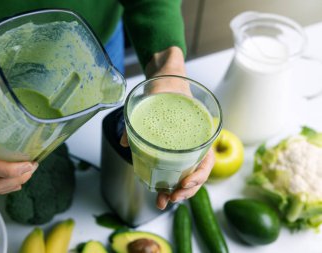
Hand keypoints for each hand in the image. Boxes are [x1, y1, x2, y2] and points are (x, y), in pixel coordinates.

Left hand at [120, 47, 214, 208]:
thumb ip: (142, 110)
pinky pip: (175, 168)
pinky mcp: (172, 147)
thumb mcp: (156, 92)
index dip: (199, 175)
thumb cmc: (168, 83)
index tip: (185, 183)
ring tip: (163, 202)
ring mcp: (183, 146)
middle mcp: (193, 141)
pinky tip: (160, 191)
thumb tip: (124, 140)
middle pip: (197, 172)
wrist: (166, 77)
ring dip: (178, 192)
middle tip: (171, 198)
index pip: (207, 158)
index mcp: (199, 129)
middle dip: (186, 190)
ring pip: (187, 174)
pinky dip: (169, 182)